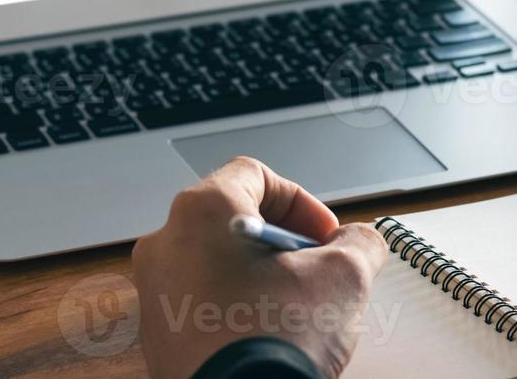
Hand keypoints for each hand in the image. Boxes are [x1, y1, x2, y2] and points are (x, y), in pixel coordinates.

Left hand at [132, 157, 387, 377]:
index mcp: (202, 212)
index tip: (326, 235)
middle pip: (233, 221)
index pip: (254, 175)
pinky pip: (200, 304)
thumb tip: (361, 242)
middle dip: (283, 242)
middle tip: (316, 270)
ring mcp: (155, 294)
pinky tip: (268, 335)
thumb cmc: (274, 341)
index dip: (301, 202)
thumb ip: (359, 243)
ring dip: (260, 276)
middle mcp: (166, 245)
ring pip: (216, 264)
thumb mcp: (343, 278)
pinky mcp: (157, 338)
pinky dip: (234, 309)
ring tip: (297, 309)